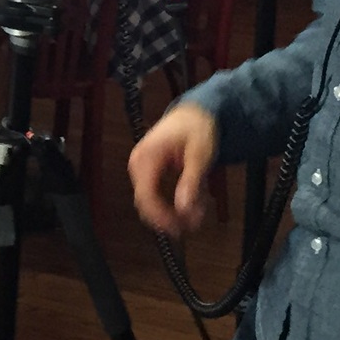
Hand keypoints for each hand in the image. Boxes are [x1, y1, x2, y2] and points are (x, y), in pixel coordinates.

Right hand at [127, 102, 217, 240]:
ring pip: (154, 201)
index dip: (160, 216)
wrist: (195, 113)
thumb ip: (191, 182)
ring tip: (199, 213)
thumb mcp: (199, 155)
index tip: (179, 227)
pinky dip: (176, 202)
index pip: (145, 195)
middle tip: (193, 224)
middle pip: (146, 202)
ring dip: (175, 212)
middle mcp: (140, 164)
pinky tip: (195, 203)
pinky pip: (159, 194)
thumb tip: (183, 209)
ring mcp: (144, 169)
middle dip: (169, 217)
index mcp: (146, 157)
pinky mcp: (151, 173)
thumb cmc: (196, 127)